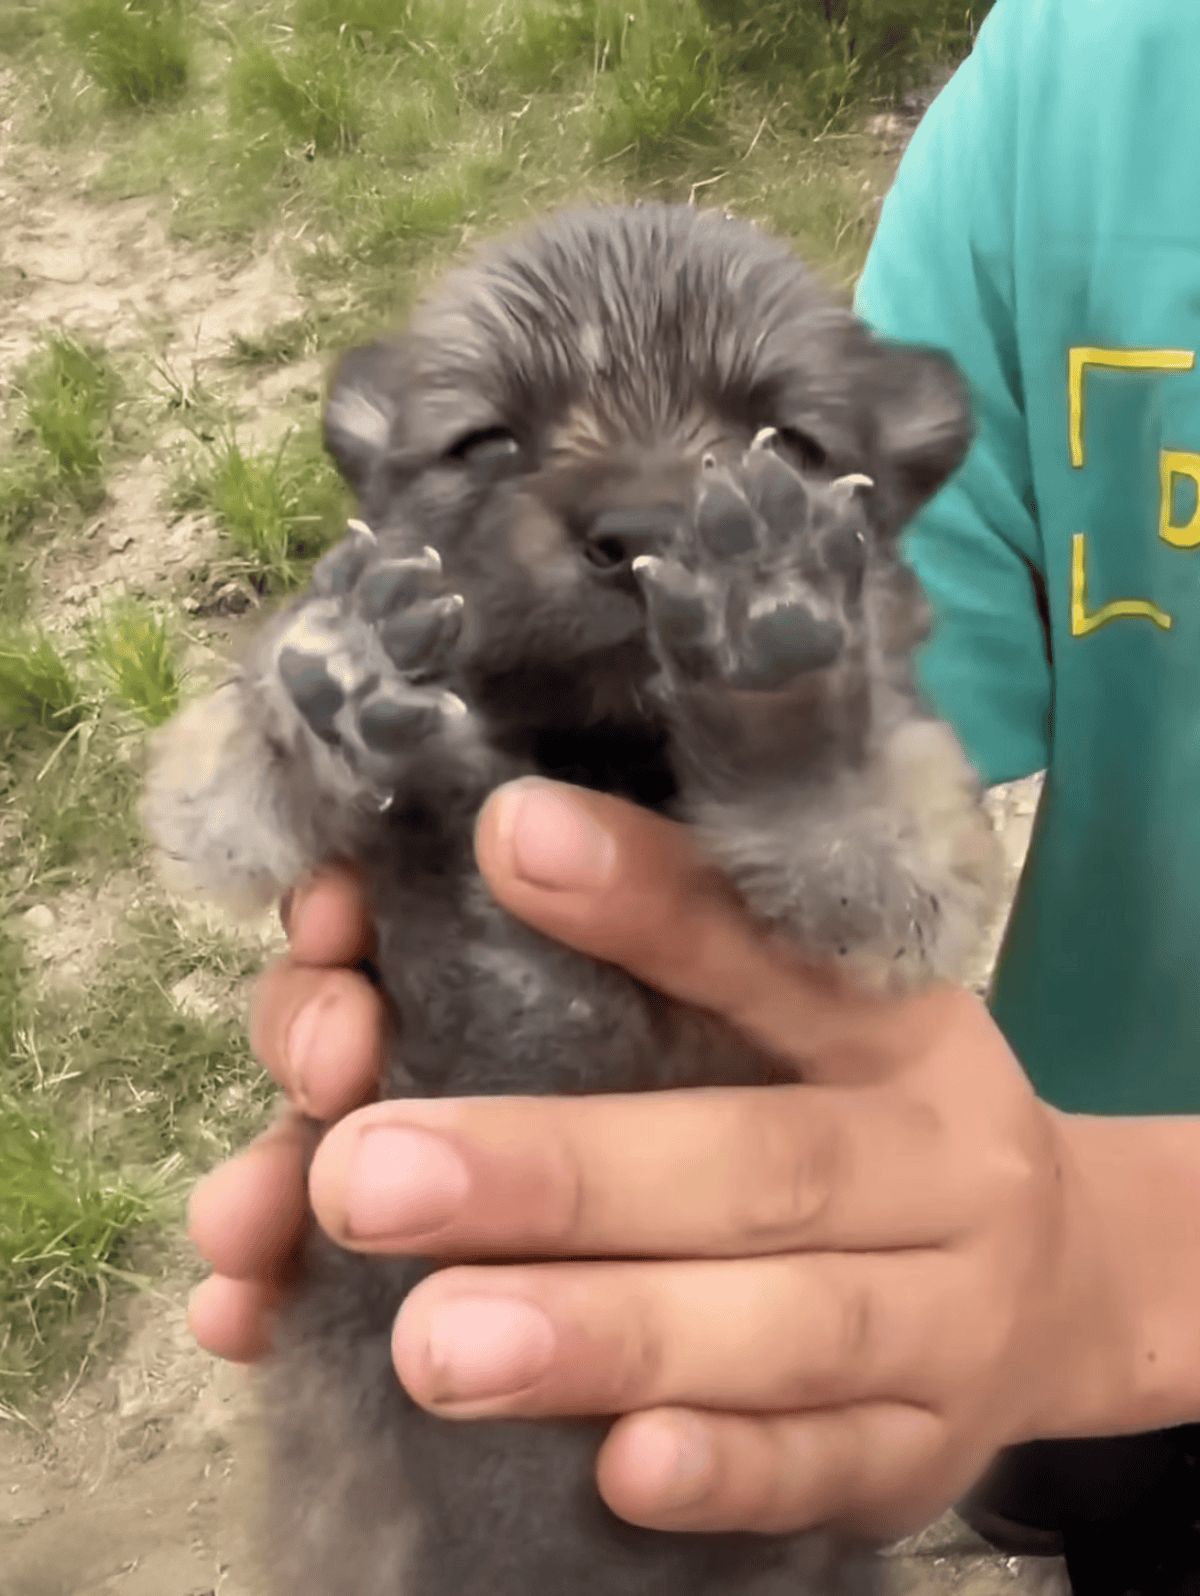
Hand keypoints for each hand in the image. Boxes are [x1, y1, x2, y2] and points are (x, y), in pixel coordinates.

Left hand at [189, 780, 1124, 1537]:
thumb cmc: (877, 1117)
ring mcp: (949, 1325)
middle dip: (557, 1173)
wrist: (1061, 1278)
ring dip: (609, 1335)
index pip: (771, 951)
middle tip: (366, 1177)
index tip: (507, 844)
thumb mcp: (816, 1012)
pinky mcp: (926, 1455)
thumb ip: (674, 949)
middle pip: (755, 1165)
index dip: (646, 901)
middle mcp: (938, 1165)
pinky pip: (832, 1472)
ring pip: (789, 1331)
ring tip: (434, 1346)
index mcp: (893, 1025)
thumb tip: (507, 841)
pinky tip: (619, 1470)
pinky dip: (731, 1475)